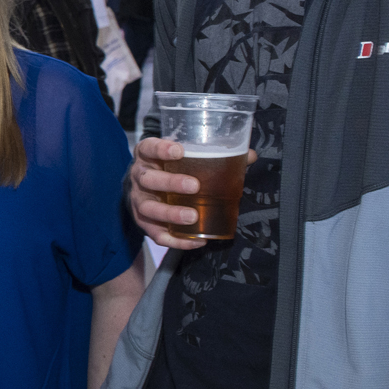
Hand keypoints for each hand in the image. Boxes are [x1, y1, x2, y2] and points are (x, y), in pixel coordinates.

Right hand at [128, 136, 256, 250]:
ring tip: (193, 216)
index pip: (149, 148)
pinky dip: (175, 240)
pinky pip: (156, 234)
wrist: (145, 187)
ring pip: (148, 208)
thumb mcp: (183, 157)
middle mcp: (139, 177)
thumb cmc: (169, 168)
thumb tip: (250, 155)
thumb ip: (214, 155)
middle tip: (195, 186)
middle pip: (149, 179)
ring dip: (170, 213)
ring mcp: (138, 201)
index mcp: (147, 156)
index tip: (179, 151)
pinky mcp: (143, 222)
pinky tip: (196, 241)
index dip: (161, 149)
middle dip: (170, 182)